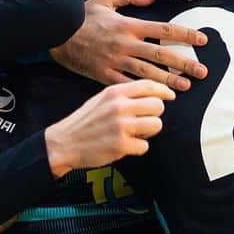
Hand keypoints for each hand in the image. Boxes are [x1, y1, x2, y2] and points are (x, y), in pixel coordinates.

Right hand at [45, 80, 173, 176]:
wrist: (63, 142)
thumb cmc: (85, 122)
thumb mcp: (102, 99)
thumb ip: (125, 95)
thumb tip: (153, 93)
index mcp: (115, 92)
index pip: (149, 85)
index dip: (164, 91)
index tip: (170, 96)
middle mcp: (119, 106)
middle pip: (158, 106)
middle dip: (154, 115)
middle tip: (142, 121)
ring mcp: (121, 126)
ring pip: (156, 125)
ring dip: (148, 132)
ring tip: (134, 133)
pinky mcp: (121, 145)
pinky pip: (145, 146)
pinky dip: (137, 148)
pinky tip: (124, 145)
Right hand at [50, 0, 207, 91]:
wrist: (55, 35)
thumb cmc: (81, 16)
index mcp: (128, 25)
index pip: (164, 29)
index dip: (186, 34)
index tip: (202, 40)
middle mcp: (125, 44)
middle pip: (161, 54)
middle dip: (185, 63)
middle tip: (203, 71)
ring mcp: (115, 61)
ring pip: (148, 73)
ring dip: (170, 80)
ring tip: (187, 86)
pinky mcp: (105, 75)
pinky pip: (128, 85)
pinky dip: (143, 92)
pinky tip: (157, 98)